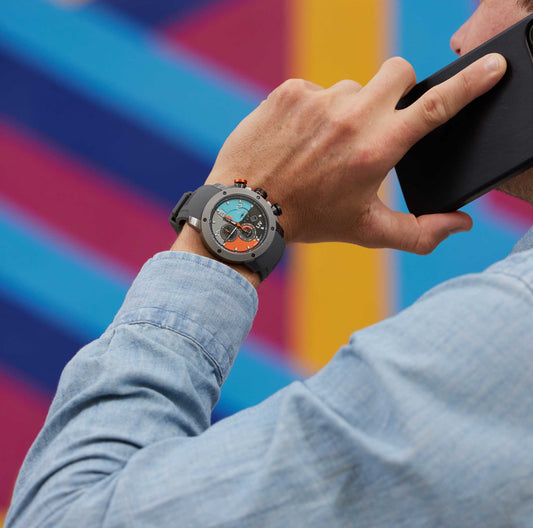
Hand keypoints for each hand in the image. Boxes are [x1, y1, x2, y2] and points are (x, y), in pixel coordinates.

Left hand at [206, 54, 506, 253]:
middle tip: (380, 120)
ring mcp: (318, 99)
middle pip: (399, 73)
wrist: (248, 209)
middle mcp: (351, 117)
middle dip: (399, 91)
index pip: (436, 107)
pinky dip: (314, 109)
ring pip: (353, 86)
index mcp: (378, 149)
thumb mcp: (366, 231)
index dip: (471, 84)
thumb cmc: (310, 220)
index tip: (492, 67)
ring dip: (349, 108)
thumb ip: (420, 232)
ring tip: (325, 145)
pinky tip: (299, 138)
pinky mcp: (290, 91)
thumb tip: (461, 224)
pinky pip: (316, 89)